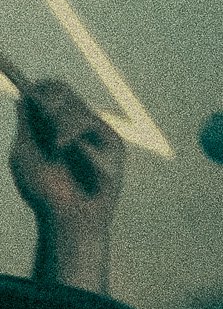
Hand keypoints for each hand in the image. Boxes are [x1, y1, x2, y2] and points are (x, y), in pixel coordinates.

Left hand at [11, 78, 124, 253]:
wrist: (69, 220)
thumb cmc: (45, 192)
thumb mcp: (25, 155)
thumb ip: (26, 125)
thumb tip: (25, 95)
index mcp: (53, 125)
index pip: (50, 93)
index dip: (41, 89)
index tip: (30, 89)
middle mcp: (76, 124)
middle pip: (65, 94)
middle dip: (52, 99)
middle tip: (44, 108)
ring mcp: (95, 133)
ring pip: (79, 109)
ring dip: (66, 123)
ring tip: (58, 146)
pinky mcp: (112, 144)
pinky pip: (96, 128)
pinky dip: (81, 138)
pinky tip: (71, 150)